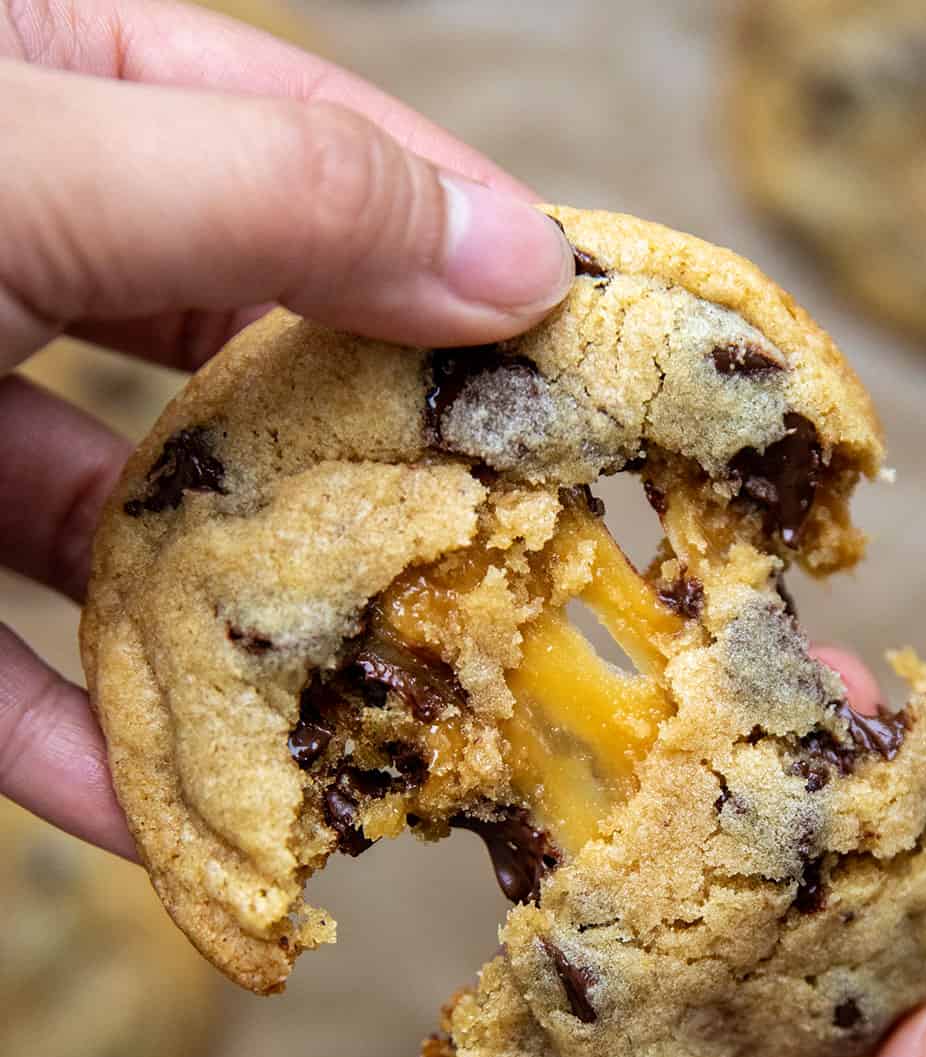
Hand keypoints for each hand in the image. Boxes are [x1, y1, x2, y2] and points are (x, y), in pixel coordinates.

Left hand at [0, 0, 574, 855]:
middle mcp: (9, 247)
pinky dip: (77, 750)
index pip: (303, 144)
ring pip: (122, 535)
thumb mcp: (34, 153)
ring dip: (234, 638)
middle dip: (369, 456)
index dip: (452, 233)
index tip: (584, 336)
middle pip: (237, 358)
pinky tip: (165, 814)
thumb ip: (278, 198)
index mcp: (57, 89)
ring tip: (369, 704)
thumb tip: (517, 260)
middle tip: (510, 533)